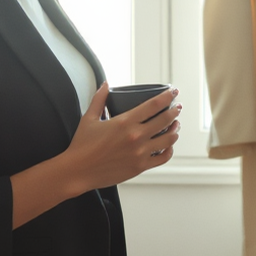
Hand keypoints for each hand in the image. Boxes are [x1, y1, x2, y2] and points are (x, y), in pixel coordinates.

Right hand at [61, 83, 181, 190]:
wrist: (78, 171)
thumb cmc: (82, 146)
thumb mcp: (89, 118)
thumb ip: (99, 99)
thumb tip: (105, 84)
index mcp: (125, 122)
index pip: (154, 105)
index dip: (167, 96)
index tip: (174, 92)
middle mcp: (136, 136)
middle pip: (165, 120)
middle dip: (174, 111)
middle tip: (177, 107)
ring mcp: (140, 153)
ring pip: (168, 139)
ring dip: (175, 130)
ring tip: (175, 125)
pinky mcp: (140, 167)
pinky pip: (163, 157)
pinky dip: (169, 150)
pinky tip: (168, 145)